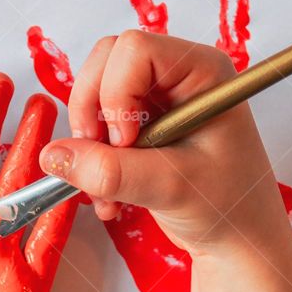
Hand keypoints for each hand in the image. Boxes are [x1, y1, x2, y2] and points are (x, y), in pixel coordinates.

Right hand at [40, 30, 291, 270]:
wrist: (237, 242)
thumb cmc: (229, 206)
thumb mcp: (170, 187)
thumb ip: (111, 171)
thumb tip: (54, 156)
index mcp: (203, 71)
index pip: (135, 49)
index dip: (116, 93)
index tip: (126, 143)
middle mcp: (178, 75)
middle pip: (106, 62)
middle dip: (92, 112)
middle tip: (102, 159)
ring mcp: (157, 99)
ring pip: (94, 93)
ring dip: (88, 143)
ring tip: (107, 190)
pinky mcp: (140, 124)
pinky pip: (95, 124)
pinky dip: (91, 161)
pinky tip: (111, 198)